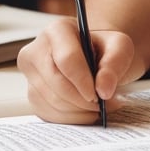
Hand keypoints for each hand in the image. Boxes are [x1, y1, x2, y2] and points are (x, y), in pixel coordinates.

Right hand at [17, 17, 144, 123]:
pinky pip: (48, 114)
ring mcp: (30, 75)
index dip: (83, 82)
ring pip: (51, 102)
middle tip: (104, 105)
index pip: (67, 60)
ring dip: (79, 111)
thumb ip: (115, 63)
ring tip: (99, 108)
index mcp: (57, 31)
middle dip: (83, 100)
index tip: (100, 96)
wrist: (93, 57)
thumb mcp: (119, 47)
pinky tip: (86, 113)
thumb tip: (104, 90)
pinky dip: (71, 119)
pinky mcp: (31, 94)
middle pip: (57, 84)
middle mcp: (35, 50)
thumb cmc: (104, 48)